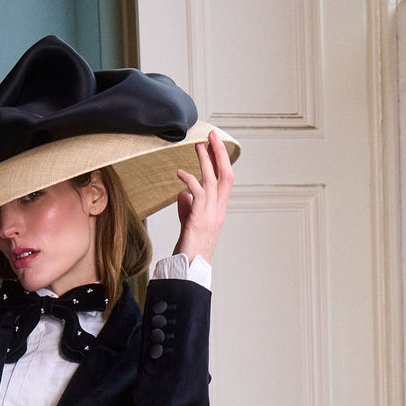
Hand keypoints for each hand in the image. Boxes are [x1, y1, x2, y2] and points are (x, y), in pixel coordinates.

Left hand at [173, 130, 232, 265]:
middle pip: (226, 175)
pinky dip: (189, 180)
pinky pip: (197, 192)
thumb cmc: (189, 250)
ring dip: (205, 160)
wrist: (190, 269)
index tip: (214, 146)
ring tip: (198, 145)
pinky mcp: (199, 218)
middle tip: (212, 135)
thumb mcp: (189, 224)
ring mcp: (211, 214)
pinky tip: (180, 173)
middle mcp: (218, 211)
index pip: (225, 180)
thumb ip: (187, 208)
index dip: (221, 162)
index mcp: (219, 211)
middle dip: (220, 153)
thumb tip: (182, 193)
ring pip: (213, 180)